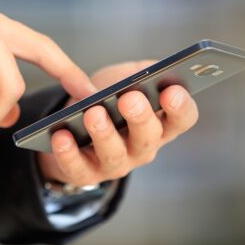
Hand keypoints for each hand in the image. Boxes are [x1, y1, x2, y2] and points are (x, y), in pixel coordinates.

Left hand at [38, 60, 199, 185]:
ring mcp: (115, 164)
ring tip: (93, 113)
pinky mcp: (85, 174)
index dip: (181, 107)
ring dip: (104, 134)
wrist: (73, 125)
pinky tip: (62, 135)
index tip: (171, 91)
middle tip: (130, 99)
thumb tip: (149, 70)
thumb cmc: (108, 99)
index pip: (182, 119)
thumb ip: (142, 71)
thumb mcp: (126, 78)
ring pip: (114, 154)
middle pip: (149, 137)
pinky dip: (68, 153)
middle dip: (140, 118)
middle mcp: (143, 147)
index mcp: (160, 122)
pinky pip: (77, 167)